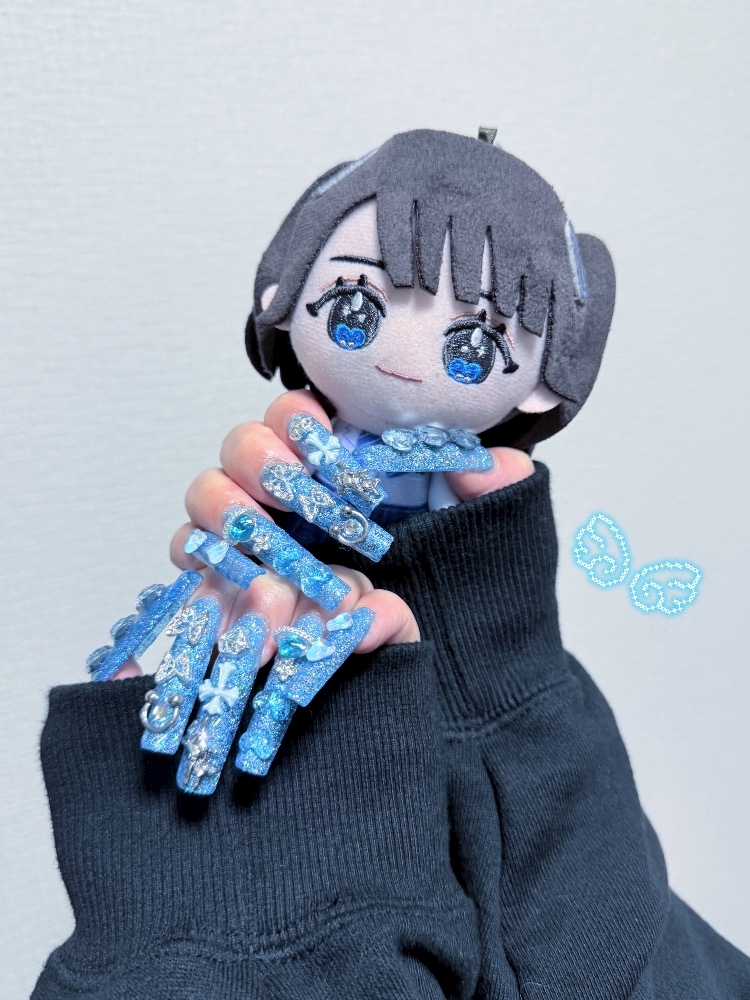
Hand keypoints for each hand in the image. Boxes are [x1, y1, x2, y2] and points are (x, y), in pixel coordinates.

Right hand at [111, 389, 533, 678]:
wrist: (452, 681)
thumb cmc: (460, 599)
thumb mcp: (488, 541)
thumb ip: (497, 492)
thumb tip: (480, 461)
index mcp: (342, 467)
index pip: (299, 416)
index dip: (297, 417)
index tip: (323, 440)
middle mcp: (291, 497)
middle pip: (241, 448)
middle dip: (259, 461)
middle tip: (292, 491)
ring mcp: (258, 541)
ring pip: (208, 498)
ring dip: (227, 510)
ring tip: (263, 540)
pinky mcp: (234, 588)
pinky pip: (194, 561)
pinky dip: (205, 566)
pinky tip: (239, 585)